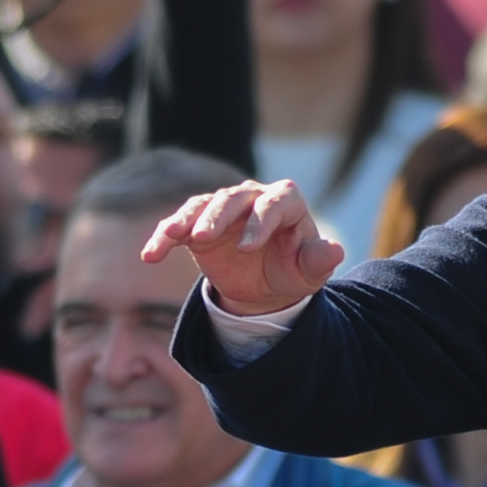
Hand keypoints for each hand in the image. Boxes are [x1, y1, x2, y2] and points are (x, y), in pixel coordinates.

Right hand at [145, 179, 342, 314]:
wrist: (266, 288)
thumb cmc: (293, 272)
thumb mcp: (309, 273)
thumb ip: (319, 261)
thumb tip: (336, 250)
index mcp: (286, 203)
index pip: (275, 203)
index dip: (261, 222)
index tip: (248, 249)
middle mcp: (253, 198)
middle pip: (233, 198)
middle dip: (217, 216)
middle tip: (203, 237)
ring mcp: (223, 208)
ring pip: (202, 205)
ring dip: (185, 220)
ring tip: (170, 237)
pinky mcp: (198, 223)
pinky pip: (179, 225)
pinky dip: (164, 236)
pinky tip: (150, 254)